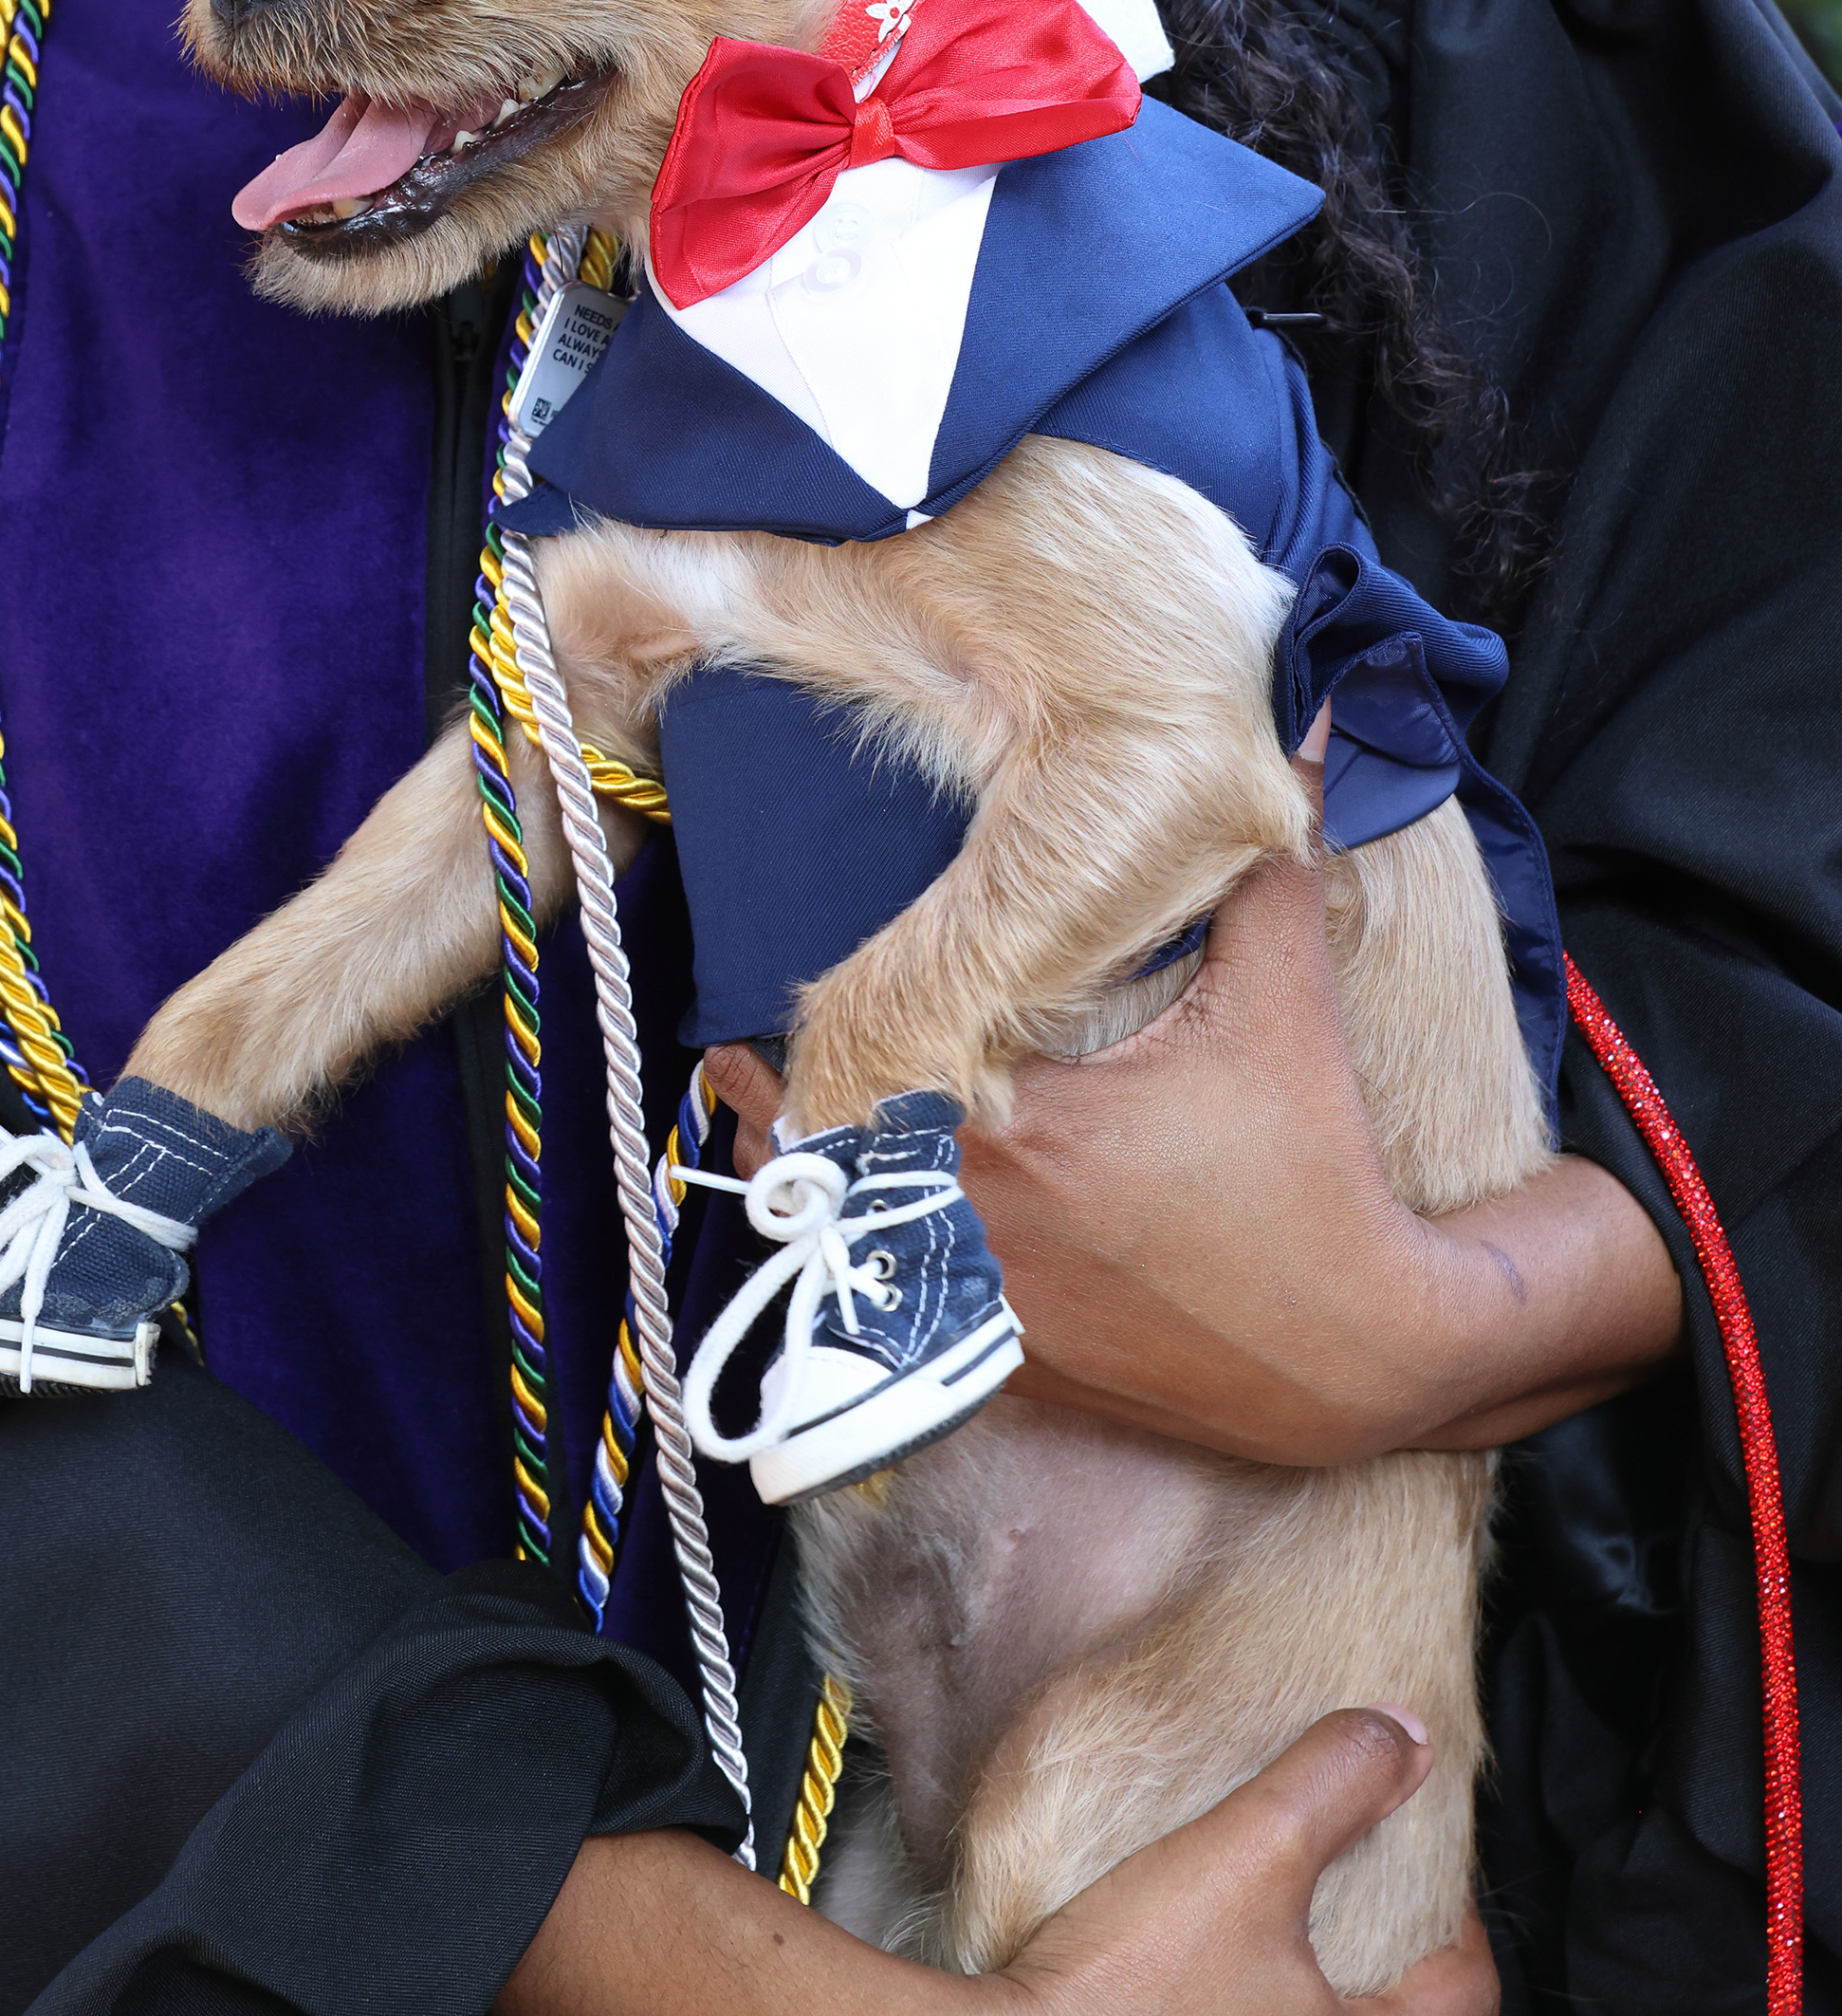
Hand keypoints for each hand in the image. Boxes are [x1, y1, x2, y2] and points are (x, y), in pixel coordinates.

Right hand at [498, 1712, 1494, 2012]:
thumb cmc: (1125, 1985)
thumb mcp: (1240, 1855)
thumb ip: (1325, 1788)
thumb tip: (1396, 1735)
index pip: (1462, 1989)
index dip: (1457, 1923)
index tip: (1431, 1878)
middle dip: (1389, 1972)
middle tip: (1366, 1916)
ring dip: (1310, 1988)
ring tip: (1284, 1944)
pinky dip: (1246, 2000)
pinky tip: (1210, 1980)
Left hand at [709, 851, 1680, 1463]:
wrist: (1360, 1352)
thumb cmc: (1314, 1175)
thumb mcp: (1283, 1012)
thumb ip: (1261, 875)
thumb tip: (1294, 740)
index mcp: (1020, 1121)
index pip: (853, 1068)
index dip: (785, 1037)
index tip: (749, 995)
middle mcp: (979, 1220)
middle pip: (812, 1158)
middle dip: (777, 1100)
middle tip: (744, 1044)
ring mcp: (984, 1307)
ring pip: (834, 1243)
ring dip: (812, 1184)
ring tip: (785, 1121)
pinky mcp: (1005, 1365)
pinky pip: (890, 1313)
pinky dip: (866, 1262)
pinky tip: (861, 1218)